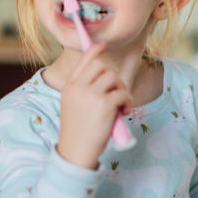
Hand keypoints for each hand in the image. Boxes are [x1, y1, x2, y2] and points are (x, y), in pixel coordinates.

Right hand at [56, 42, 132, 168]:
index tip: (103, 45)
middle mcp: (78, 87)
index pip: (84, 61)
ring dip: (122, 90)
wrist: (75, 151)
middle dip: (114, 78)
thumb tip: (106, 79)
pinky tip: (124, 112)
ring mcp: (91, 94)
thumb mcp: (73, 106)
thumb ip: (84, 91)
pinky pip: (123, 93)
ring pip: (114, 78)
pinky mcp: (105, 104)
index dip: (95, 50)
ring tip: (121, 105)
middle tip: (118, 93)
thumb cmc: (78, 132)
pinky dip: (128, 102)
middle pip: (102, 67)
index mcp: (70, 86)